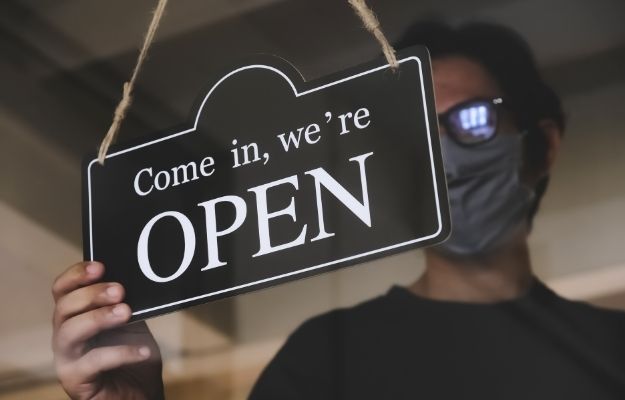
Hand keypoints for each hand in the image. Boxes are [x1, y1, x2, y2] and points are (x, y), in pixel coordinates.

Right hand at [52, 261, 163, 398]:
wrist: (140, 394)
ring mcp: (67, 359)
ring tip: (125, 312)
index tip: (100, 266)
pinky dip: (121, 352)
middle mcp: (64, 336)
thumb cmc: (133, 355)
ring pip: (69, 332)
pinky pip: (94, 362)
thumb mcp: (132, 323)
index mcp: (75, 316)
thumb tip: (137, 278)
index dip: (76, 275)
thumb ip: (128, 302)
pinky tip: (143, 351)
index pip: (62, 290)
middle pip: (63, 308)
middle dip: (91, 294)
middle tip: (119, 290)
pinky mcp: (75, 381)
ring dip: (98, 318)